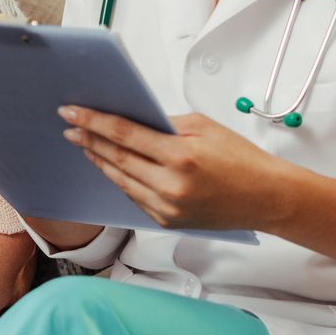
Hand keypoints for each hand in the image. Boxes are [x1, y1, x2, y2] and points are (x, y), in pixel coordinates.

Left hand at [59, 105, 294, 232]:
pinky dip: (120, 179)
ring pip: (121, 180)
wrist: (265, 197)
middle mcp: (171, 185)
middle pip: (117, 159)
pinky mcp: (167, 221)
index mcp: (181, 156)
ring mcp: (167, 208)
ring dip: (99, 161)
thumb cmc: (240, 158)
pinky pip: (134, 197)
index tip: (71, 112)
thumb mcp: (204, 127)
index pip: (125, 134)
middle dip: (89, 140)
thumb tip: (131, 121)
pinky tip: (110, 166)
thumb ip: (164, 124)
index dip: (94, 121)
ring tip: (84, 144)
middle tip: (70, 127)